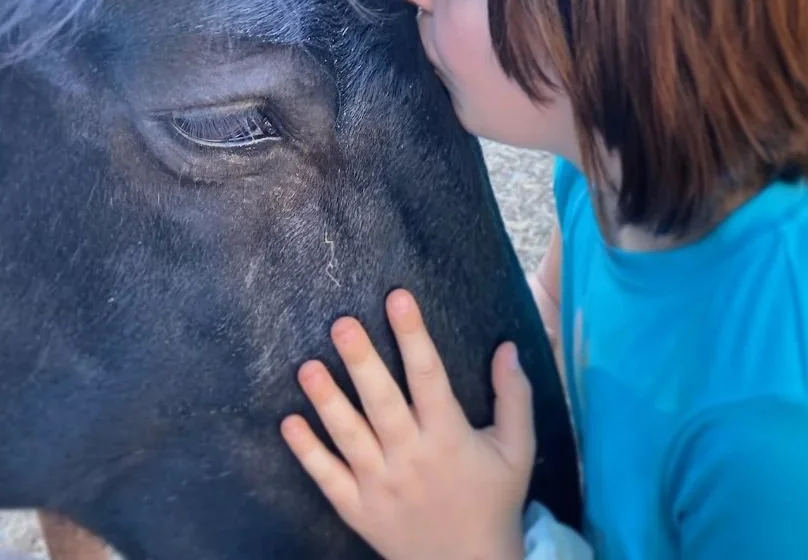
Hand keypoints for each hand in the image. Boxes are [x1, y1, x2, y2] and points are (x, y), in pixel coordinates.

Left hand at [281, 289, 534, 559]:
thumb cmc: (494, 501)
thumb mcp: (518, 449)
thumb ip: (515, 397)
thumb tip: (508, 347)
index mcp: (449, 437)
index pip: (428, 376)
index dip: (413, 335)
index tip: (398, 298)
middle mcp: (411, 458)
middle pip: (381, 402)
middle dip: (361, 360)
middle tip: (341, 323)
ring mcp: (380, 486)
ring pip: (348, 435)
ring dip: (326, 399)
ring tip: (307, 366)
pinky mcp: (357, 509)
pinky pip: (326, 477)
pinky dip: (306, 451)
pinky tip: (288, 422)